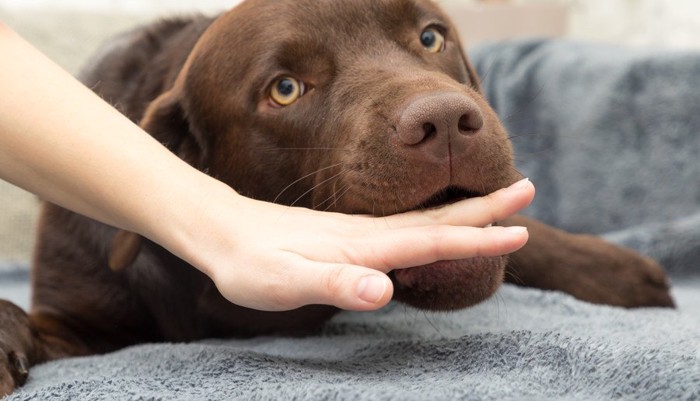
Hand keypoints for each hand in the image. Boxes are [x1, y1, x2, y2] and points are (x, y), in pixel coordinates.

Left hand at [172, 178, 534, 311]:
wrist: (222, 230)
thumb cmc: (250, 263)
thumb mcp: (287, 281)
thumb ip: (336, 284)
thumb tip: (384, 290)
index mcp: (363, 246)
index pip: (431, 240)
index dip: (477, 238)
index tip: (520, 230)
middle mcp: (369, 233)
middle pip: (439, 219)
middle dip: (486, 208)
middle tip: (528, 192)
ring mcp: (361, 232)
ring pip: (425, 219)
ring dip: (466, 211)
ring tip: (499, 203)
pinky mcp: (351, 235)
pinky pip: (406, 226)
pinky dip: (436, 220)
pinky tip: (439, 224)